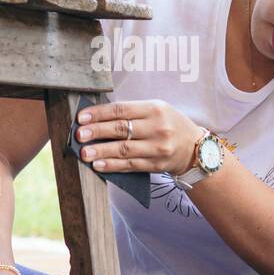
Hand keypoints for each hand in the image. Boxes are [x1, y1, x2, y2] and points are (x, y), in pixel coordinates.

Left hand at [75, 99, 202, 174]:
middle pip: (121, 129)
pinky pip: (130, 165)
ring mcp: (158, 148)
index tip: (82, 118)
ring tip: (84, 153)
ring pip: (124, 150)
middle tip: (79, 135)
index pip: (121, 110)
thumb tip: (97, 118)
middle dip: (97, 132)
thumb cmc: (168, 124)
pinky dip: (113, 166)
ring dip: (101, 152)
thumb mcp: (156, 110)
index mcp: (155, 108)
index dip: (99, 114)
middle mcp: (157, 127)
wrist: (194, 147)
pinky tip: (99, 165)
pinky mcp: (156, 165)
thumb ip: (131, 112)